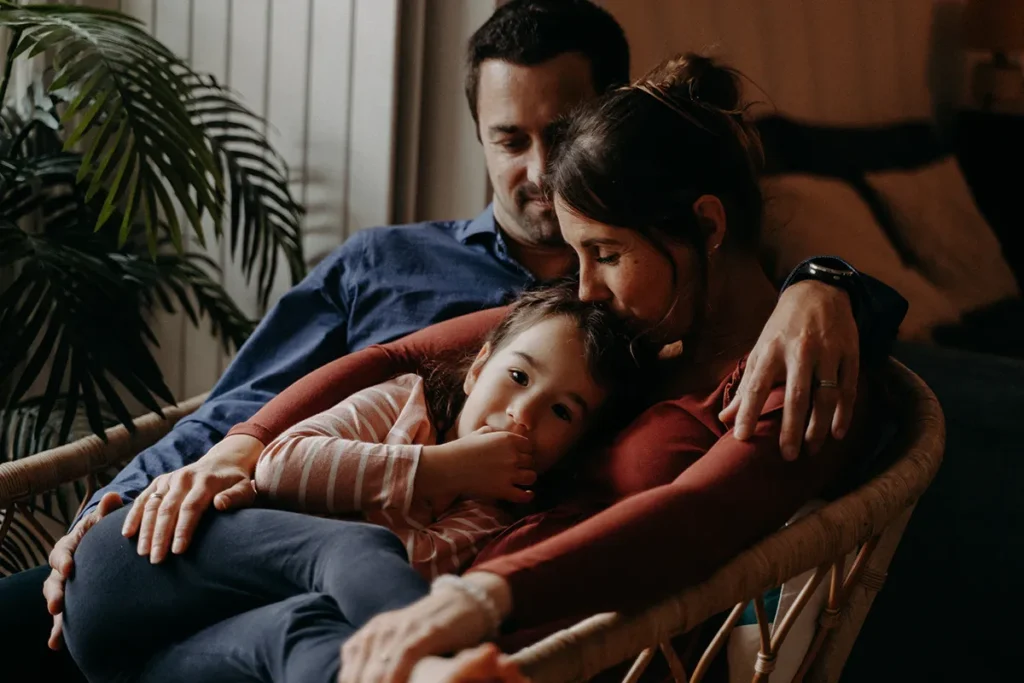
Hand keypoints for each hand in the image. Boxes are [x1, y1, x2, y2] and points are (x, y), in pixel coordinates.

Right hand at [43, 491, 122, 650]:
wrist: (105, 547)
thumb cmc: (103, 531)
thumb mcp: (104, 521)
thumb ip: (107, 512)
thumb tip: (113, 496)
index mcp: (69, 547)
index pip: (61, 552)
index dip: (63, 560)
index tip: (69, 567)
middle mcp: (62, 568)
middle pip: (53, 581)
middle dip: (54, 593)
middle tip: (56, 604)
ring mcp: (65, 586)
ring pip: (55, 600)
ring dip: (56, 615)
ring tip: (57, 630)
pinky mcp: (73, 602)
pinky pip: (64, 618)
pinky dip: (59, 631)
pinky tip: (55, 644)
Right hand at [120, 433, 263, 562]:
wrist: (222, 462)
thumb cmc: (236, 483)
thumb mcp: (244, 489)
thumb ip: (235, 497)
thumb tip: (220, 504)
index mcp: (205, 481)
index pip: (191, 508)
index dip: (183, 530)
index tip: (178, 551)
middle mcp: (184, 478)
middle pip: (168, 509)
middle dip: (161, 536)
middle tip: (156, 560)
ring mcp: (169, 479)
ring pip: (152, 505)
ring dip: (145, 530)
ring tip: (143, 553)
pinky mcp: (159, 482)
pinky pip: (142, 499)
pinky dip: (133, 515)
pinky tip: (127, 534)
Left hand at [340, 573, 512, 682]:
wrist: (463, 604)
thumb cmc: (431, 633)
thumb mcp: (398, 646)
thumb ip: (380, 664)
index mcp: (370, 635)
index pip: (348, 674)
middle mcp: (380, 630)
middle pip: (359, 676)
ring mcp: (401, 630)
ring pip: (378, 672)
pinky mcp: (424, 632)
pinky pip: (403, 659)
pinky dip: (397, 680)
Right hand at [420, 427, 534, 503]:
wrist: (449, 466)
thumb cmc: (461, 449)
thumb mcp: (480, 433)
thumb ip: (495, 432)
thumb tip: (504, 434)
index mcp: (508, 439)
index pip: (529, 446)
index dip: (524, 451)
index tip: (518, 455)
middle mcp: (512, 456)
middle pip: (530, 461)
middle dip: (524, 464)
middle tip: (516, 468)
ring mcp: (509, 474)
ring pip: (531, 477)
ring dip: (527, 478)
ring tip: (521, 480)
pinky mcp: (503, 490)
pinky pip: (524, 495)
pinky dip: (528, 496)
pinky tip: (527, 494)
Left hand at [719, 280, 858, 459]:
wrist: (818, 292)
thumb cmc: (782, 328)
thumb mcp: (760, 350)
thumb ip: (746, 386)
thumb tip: (724, 419)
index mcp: (771, 351)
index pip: (756, 387)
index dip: (747, 412)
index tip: (740, 438)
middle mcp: (799, 351)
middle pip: (796, 397)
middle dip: (792, 429)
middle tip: (788, 457)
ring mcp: (827, 352)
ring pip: (825, 396)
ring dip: (819, 427)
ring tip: (812, 450)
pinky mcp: (850, 353)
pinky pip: (848, 389)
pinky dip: (844, 414)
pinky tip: (838, 434)